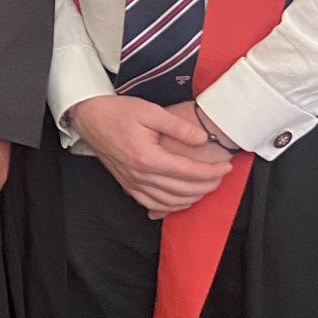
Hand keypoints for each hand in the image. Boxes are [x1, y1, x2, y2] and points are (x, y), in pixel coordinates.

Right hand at [70, 94, 232, 216]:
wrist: (90, 117)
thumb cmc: (118, 112)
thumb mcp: (151, 111)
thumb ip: (179, 126)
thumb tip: (202, 139)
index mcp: (147, 158)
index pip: (188, 172)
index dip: (212, 172)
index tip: (226, 167)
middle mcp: (140, 175)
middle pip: (182, 190)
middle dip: (207, 186)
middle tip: (221, 176)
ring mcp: (132, 183)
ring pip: (168, 202)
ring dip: (191, 198)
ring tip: (206, 187)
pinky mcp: (127, 185)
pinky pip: (152, 204)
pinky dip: (170, 206)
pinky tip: (181, 200)